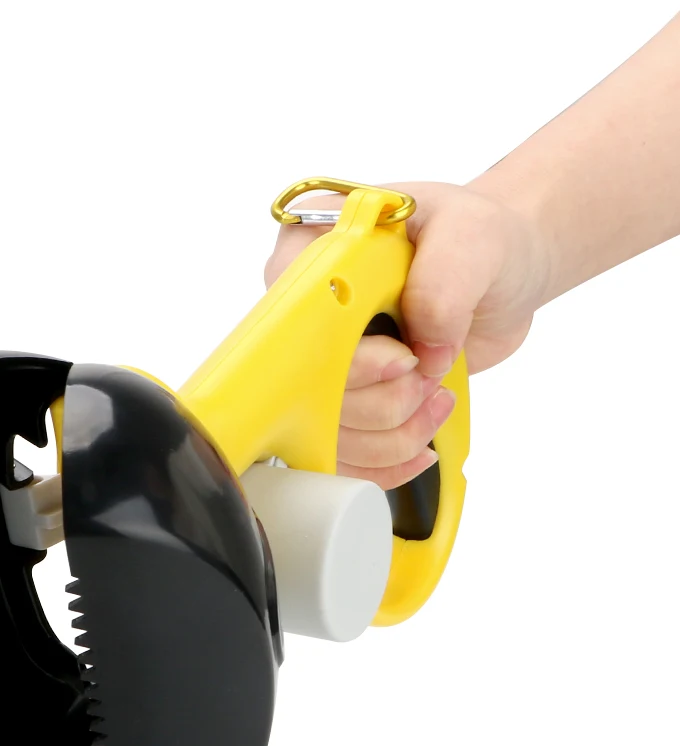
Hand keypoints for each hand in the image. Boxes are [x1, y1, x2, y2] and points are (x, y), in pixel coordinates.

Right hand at [263, 182, 551, 487]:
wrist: (501, 275)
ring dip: (394, 432)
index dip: (346, 356)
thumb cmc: (478, 240)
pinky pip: (344, 455)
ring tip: (435, 397)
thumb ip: (443, 282)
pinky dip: (388, 460)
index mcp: (312, 251)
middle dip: (382, 400)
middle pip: (308, 389)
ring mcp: (321, 362)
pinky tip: (422, 439)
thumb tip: (422, 347)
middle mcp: (304, 311)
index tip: (402, 360)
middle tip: (429, 371)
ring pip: (328, 433)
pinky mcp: (343, 400)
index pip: (294, 321)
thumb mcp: (472, 236)